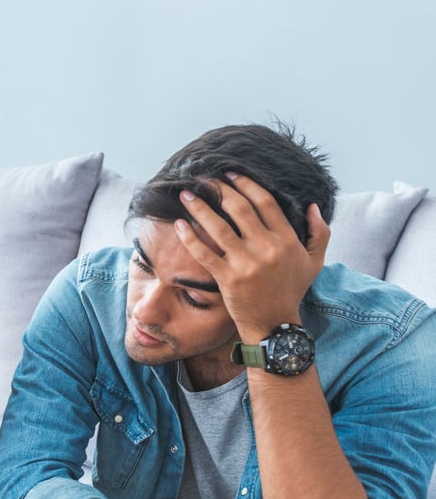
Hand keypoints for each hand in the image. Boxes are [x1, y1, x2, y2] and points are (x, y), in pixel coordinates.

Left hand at [174, 173, 329, 341]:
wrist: (274, 324)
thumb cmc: (292, 291)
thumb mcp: (314, 262)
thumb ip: (319, 233)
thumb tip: (313, 206)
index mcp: (286, 239)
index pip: (264, 202)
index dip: (246, 184)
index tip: (230, 174)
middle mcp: (266, 248)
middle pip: (239, 209)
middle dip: (219, 189)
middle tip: (203, 178)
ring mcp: (245, 263)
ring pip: (218, 227)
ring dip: (200, 208)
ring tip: (186, 194)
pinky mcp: (227, 278)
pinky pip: (205, 253)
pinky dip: (190, 237)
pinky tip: (179, 224)